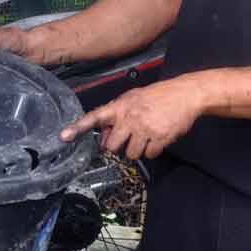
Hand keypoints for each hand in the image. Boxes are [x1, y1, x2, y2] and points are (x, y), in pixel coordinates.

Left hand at [60, 78, 204, 159]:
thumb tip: (106, 137)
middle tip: (130, 137)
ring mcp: (145, 129)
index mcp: (121, 106)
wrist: (186, 94)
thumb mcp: (134, 98)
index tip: (63, 136)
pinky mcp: (159, 138)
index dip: (78, 127)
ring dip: (138, 149)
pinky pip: (149, 155)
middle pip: (112, 147)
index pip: (95, 117)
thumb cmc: (159, 96)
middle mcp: (130, 118)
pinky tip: (158, 138)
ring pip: (131, 154)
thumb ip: (118, 116)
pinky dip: (153, 150)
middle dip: (120, 146)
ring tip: (147, 135)